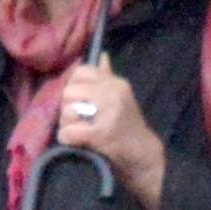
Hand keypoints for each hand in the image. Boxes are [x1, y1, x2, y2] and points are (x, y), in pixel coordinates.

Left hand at [48, 63, 167, 209]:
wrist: (144, 155)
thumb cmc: (128, 126)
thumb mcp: (121, 96)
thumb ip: (108, 76)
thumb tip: (102, 54)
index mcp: (116, 83)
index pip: (81, 71)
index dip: (73, 85)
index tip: (79, 100)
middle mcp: (113, 94)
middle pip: (69, 92)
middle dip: (67, 107)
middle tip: (76, 119)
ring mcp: (109, 114)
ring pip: (67, 111)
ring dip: (66, 124)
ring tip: (77, 131)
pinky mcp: (102, 134)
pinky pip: (70, 131)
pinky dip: (67, 138)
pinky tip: (75, 142)